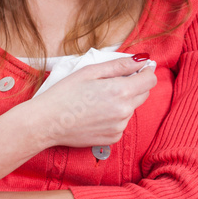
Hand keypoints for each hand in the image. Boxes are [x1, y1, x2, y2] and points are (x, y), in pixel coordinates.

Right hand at [27, 55, 156, 148]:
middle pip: (144, 94)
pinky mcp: (113, 138)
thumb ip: (119, 65)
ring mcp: (119, 127)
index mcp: (120, 91)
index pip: (150, 80)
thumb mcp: (90, 71)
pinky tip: (96, 114)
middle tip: (111, 82)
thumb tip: (141, 60)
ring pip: (131, 109)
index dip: (146, 72)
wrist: (47, 122)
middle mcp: (124, 111)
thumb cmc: (64, 94)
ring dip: (123, 102)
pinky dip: (114, 117)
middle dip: (135, 85)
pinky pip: (122, 123)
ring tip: (97, 100)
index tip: (138, 69)